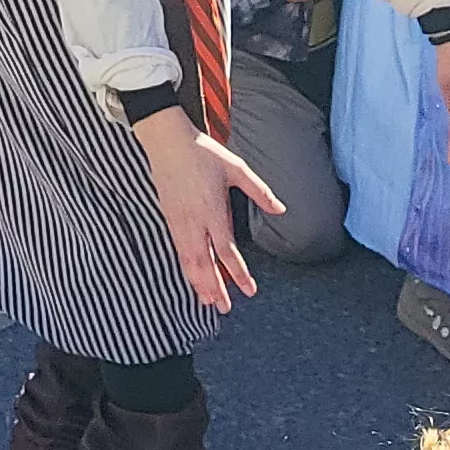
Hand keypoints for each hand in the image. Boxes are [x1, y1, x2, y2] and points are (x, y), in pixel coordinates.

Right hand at [132, 105, 278, 313]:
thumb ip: (259, 191)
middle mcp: (194, 221)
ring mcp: (179, 222)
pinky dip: (187, 269)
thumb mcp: (236, 168)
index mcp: (212, 209)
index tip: (250, 291)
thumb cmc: (203, 152)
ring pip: (189, 261)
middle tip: (225, 308)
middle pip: (204, 264)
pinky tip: (193, 278)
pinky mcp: (169, 219)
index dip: (239, 274)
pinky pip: (179, 251)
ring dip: (199, 283)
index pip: (227, 251)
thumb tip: (282, 209)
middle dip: (215, 288)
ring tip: (208, 302)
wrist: (166, 141)